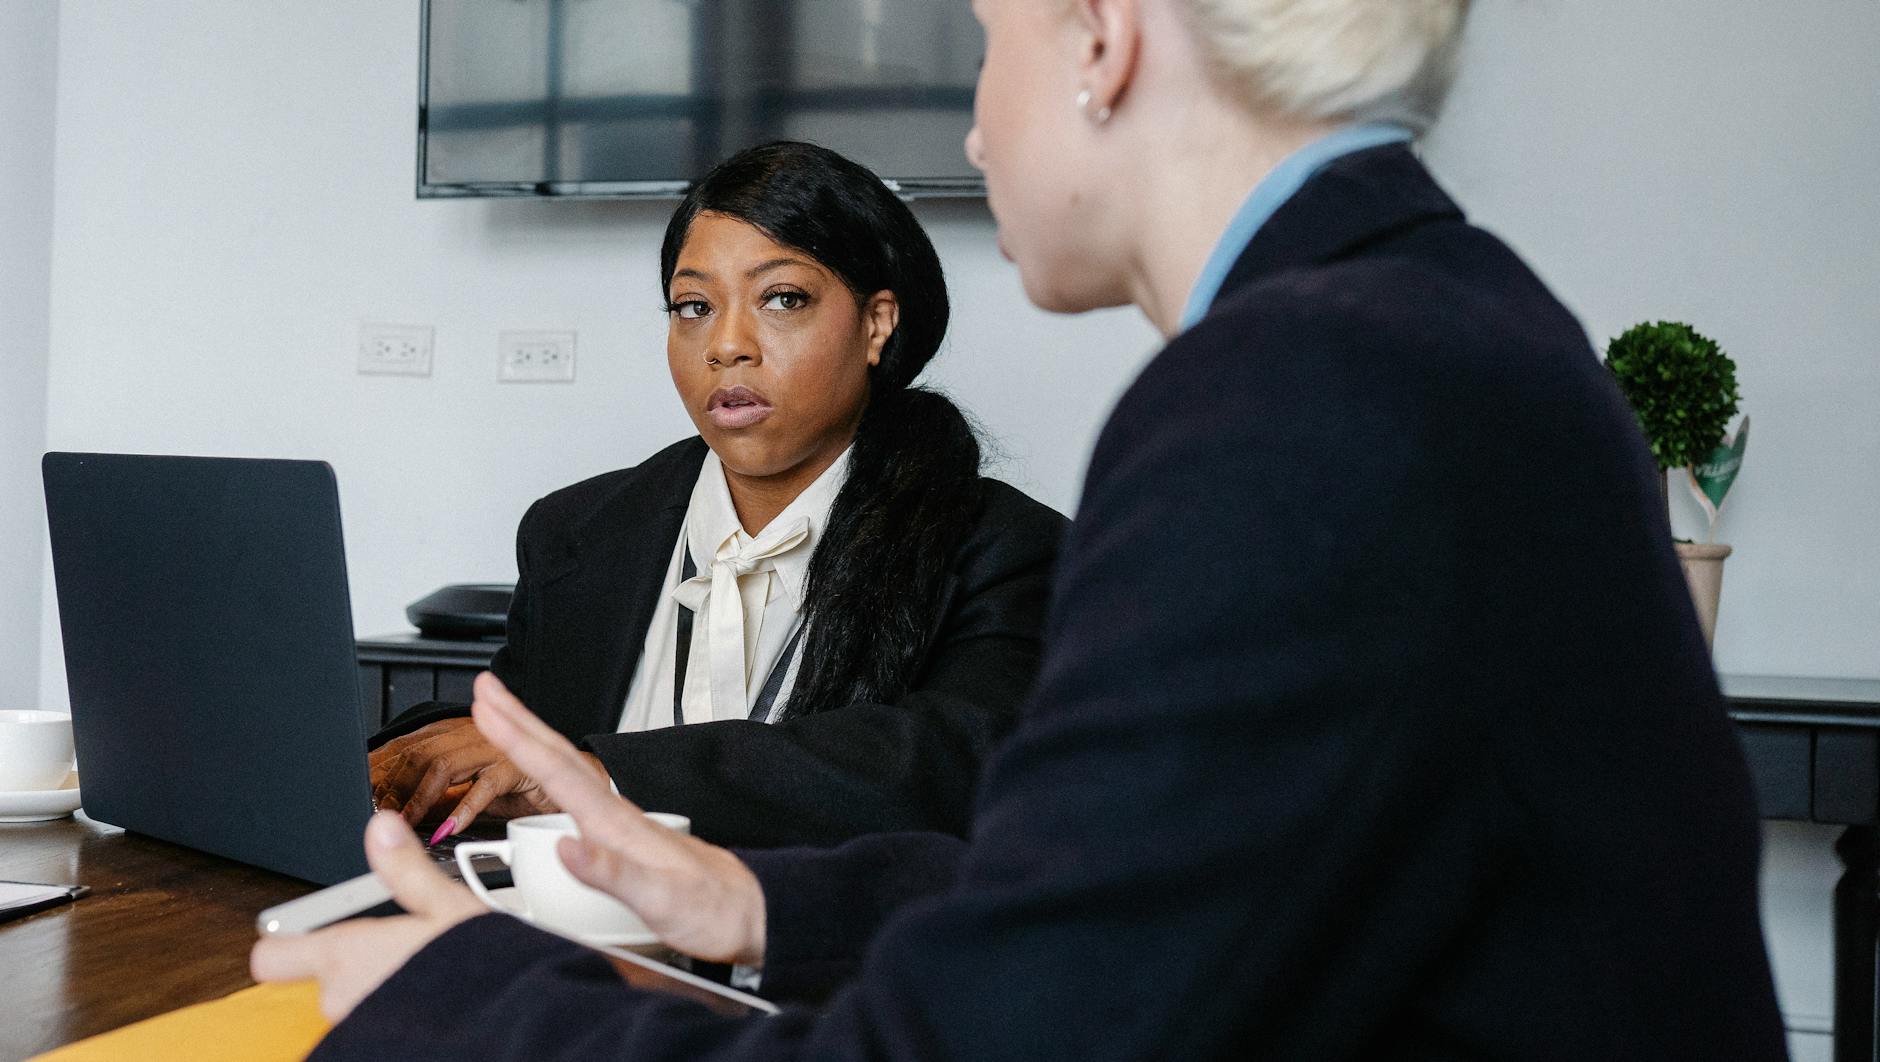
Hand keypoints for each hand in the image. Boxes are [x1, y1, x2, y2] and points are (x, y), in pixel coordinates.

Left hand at [250, 811, 485, 1020]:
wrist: (511, 1020)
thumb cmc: (479, 968)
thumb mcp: (448, 905)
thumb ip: (406, 869)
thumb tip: (381, 826)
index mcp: (344, 954)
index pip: (271, 956)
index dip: (286, 939)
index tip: (307, 926)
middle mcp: (340, 997)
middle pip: (326, 973)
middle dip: (359, 959)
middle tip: (403, 943)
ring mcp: (358, 1024)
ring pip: (354, 997)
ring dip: (380, 984)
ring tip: (427, 970)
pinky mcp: (378, 1043)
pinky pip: (375, 1019)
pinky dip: (395, 1009)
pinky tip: (431, 1000)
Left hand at [370, 716, 607, 837]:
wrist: (579, 780)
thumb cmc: (524, 789)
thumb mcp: (471, 797)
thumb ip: (441, 802)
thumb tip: (402, 820)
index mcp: (456, 740)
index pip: (405, 751)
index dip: (380, 772)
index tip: (360, 797)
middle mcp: (471, 739)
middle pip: (418, 754)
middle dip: (392, 783)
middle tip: (375, 814)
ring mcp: (494, 751)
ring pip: (444, 764)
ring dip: (420, 796)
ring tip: (407, 821)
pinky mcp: (518, 768)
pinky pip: (486, 784)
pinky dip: (465, 807)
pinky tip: (451, 828)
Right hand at [471, 671, 767, 965]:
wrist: (750, 913)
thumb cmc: (711, 909)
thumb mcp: (660, 899)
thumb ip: (612, 872)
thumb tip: (566, 846)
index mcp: (617, 825)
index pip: (558, 772)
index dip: (519, 739)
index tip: (488, 706)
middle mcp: (617, 817)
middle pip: (559, 758)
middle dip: (519, 720)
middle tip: (486, 687)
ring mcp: (621, 824)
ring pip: (566, 770)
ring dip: (531, 740)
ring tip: (503, 717)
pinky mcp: (624, 837)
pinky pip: (575, 793)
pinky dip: (550, 773)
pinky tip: (544, 774)